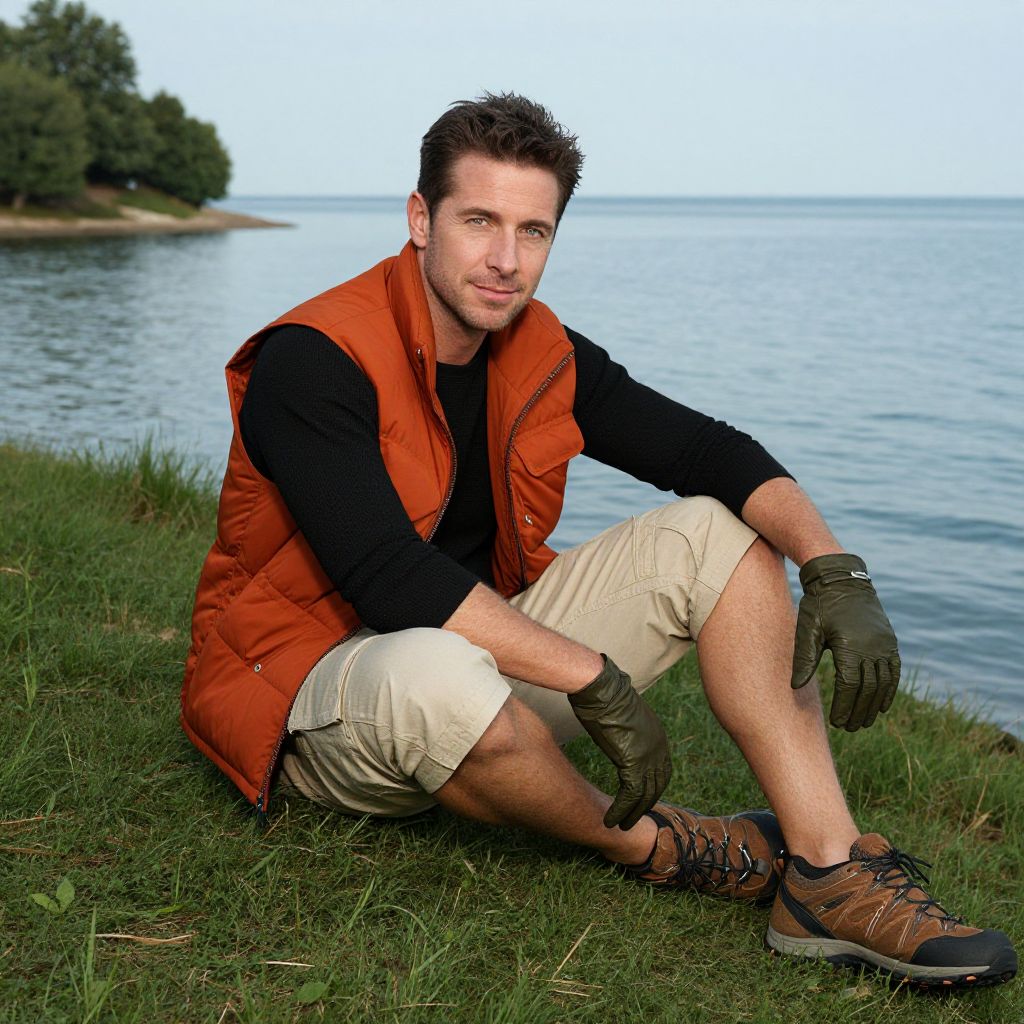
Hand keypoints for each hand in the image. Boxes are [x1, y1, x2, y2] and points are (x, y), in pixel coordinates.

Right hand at [568, 655, 671, 828]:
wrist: (601, 689)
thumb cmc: (604, 695)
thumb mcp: (622, 714)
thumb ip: (626, 728)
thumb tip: (616, 728)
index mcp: (657, 736)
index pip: (661, 771)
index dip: (652, 789)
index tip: (641, 802)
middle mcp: (658, 748)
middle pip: (657, 786)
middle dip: (645, 805)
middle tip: (633, 821)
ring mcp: (648, 755)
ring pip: (645, 795)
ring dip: (632, 814)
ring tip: (621, 827)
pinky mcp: (634, 762)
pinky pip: (630, 795)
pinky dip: (621, 810)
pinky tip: (611, 819)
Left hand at [791, 553, 900, 730]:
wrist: (841, 580)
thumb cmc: (819, 605)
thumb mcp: (807, 629)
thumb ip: (804, 659)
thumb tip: (795, 687)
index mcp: (850, 645)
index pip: (849, 686)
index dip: (844, 706)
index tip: (836, 722)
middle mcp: (872, 647)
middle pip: (868, 689)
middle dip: (858, 712)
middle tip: (848, 728)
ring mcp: (884, 644)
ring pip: (883, 683)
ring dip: (873, 706)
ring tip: (862, 723)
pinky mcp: (889, 641)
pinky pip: (893, 671)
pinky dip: (889, 690)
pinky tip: (881, 705)